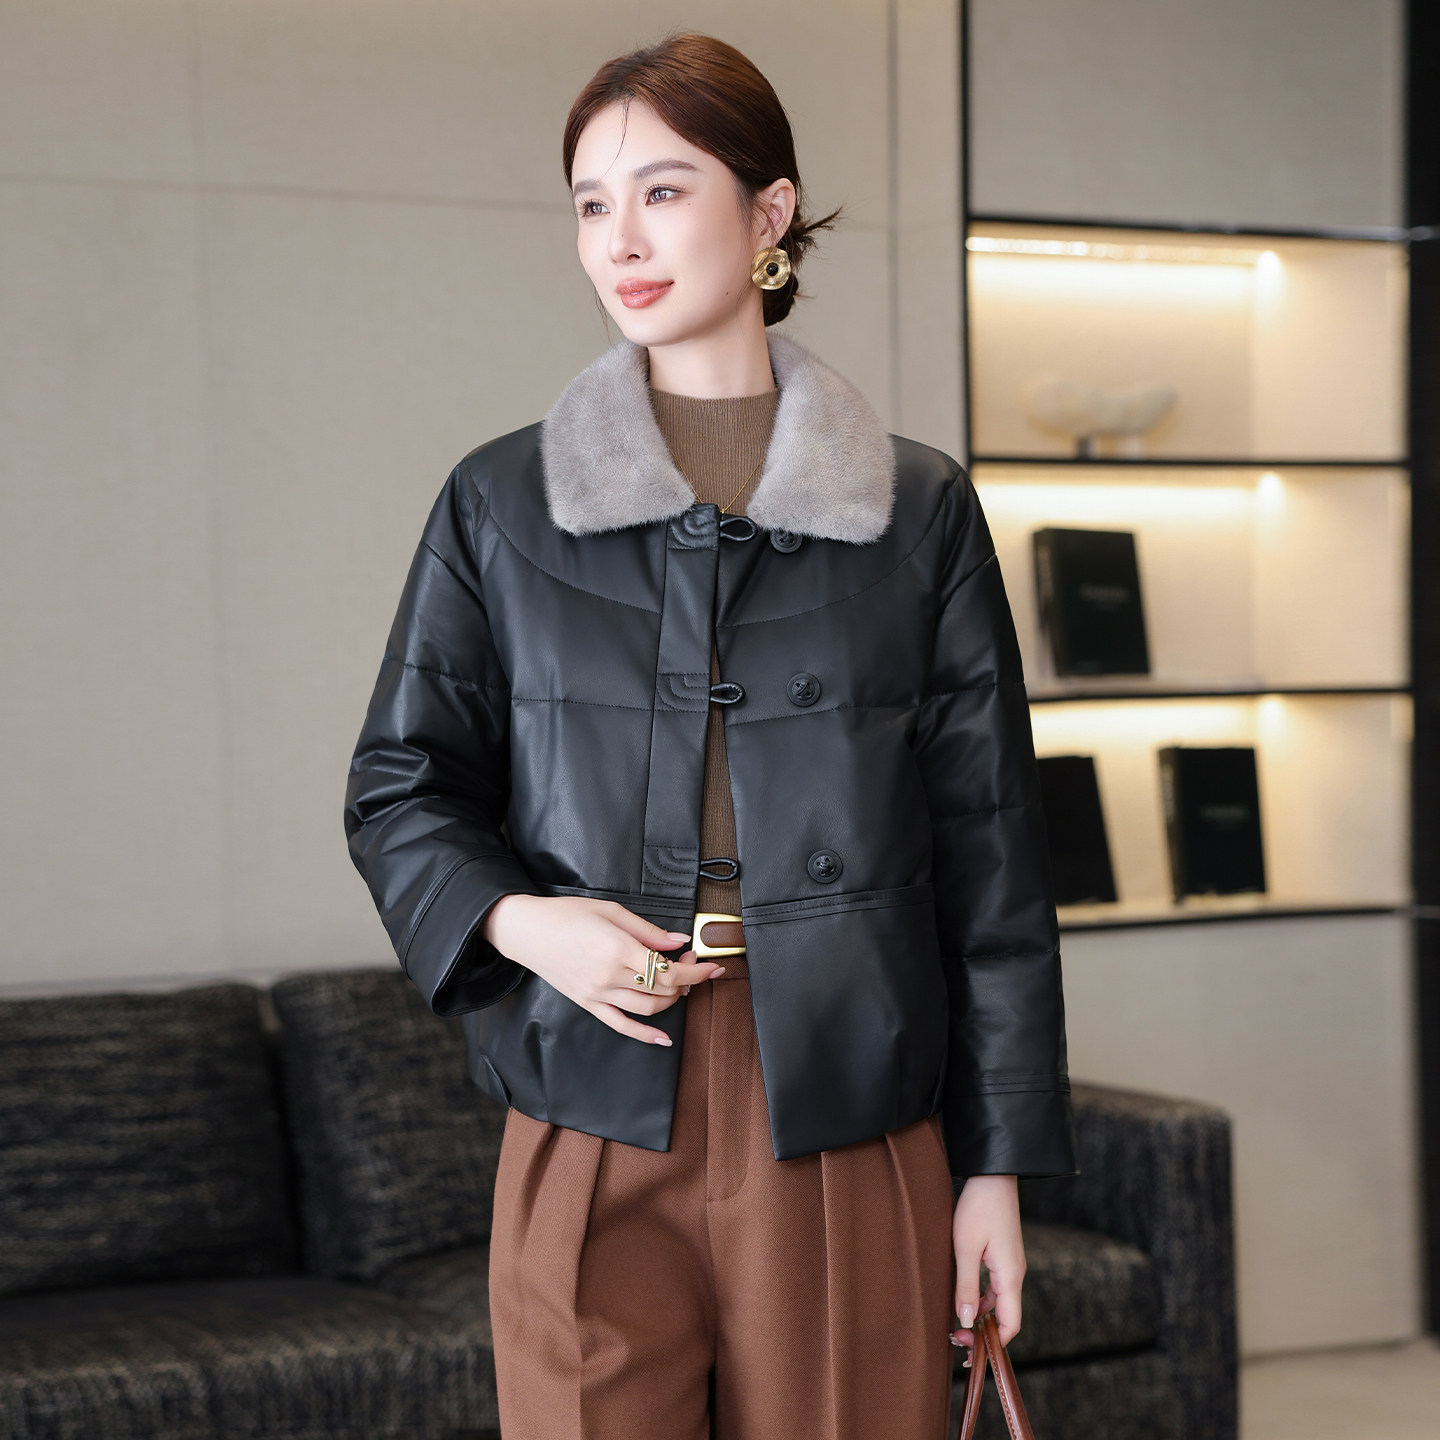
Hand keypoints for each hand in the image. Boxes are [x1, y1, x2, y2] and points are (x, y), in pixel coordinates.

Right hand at [482, 894, 724, 1044]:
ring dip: (672, 1000)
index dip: (696, 970)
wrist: (526, 930)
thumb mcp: (611, 910)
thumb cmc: (565, 914)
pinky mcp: (588, 1004)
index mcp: (618, 948)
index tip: (711, 966)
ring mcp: (598, 993)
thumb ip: (647, 929)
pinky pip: (620, 1025)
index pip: (669, 968)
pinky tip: (662, 1039)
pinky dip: (644, 1035)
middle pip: (663, 988)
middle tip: (692, 964)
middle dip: (687, 980)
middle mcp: (610, 975)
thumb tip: (677, 941)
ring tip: (679, 986)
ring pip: (648, 1008)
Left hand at [950, 1173, 1024, 1362]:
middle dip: (983, 1333)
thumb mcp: (965, 1246)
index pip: (1010, 1324)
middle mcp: (1015, 1274)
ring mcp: (1010, 1264)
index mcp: (1010, 1276)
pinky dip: (981, 1298)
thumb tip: (964, 1321)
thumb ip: (965, 1285)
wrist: (993, 1174)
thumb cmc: (979, 1206)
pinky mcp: (1003, 1254)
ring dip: (980, 1315)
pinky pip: (995, 1287)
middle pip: (1005, 1317)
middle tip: (955, 1340)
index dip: (992, 1343)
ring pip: (999, 1302)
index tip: (968, 1350)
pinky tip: (962, 1297)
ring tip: (954, 1323)